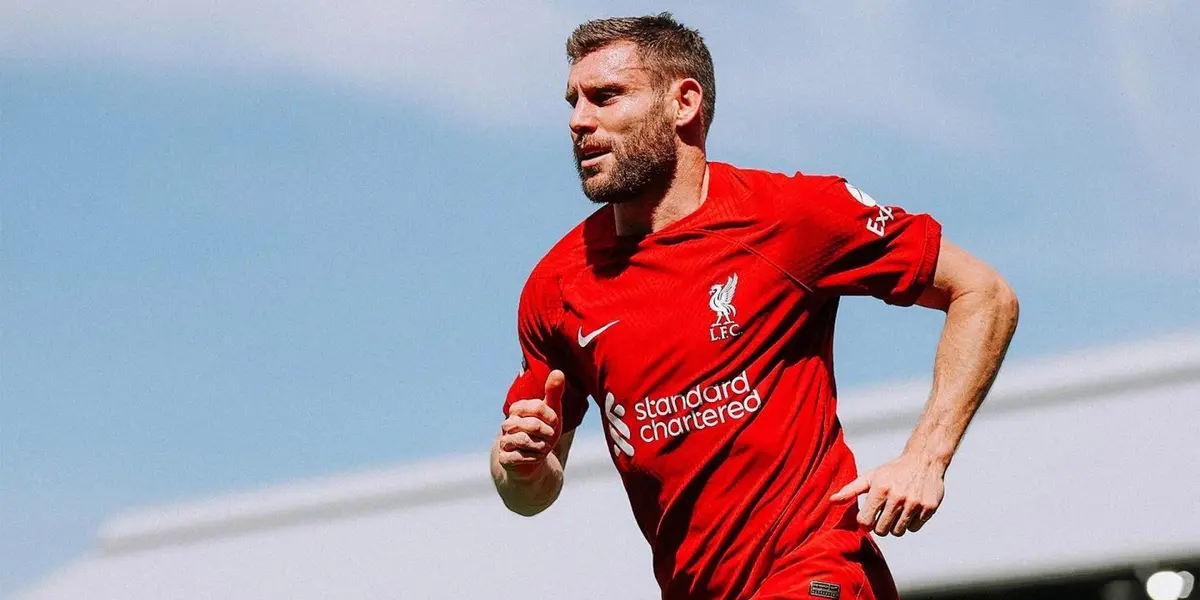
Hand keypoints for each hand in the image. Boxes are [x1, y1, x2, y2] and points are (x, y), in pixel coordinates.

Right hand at [496, 370, 564, 478]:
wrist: (534, 461)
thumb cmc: (543, 433)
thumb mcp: (552, 412)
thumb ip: (554, 392)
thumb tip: (558, 371)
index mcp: (518, 409)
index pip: (538, 407)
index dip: (551, 418)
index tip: (553, 424)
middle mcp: (507, 423)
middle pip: (533, 425)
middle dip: (548, 434)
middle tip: (549, 438)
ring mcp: (504, 441)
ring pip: (525, 440)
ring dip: (541, 447)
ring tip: (542, 447)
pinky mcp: (504, 458)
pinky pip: (520, 457)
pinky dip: (533, 458)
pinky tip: (535, 458)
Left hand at [829, 452, 945, 536]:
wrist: (924, 460)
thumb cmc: (892, 471)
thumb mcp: (870, 477)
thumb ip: (850, 490)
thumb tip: (832, 500)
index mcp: (880, 489)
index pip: (865, 521)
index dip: (864, 522)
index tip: (868, 516)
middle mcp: (897, 497)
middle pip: (882, 530)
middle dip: (879, 526)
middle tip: (883, 514)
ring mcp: (914, 503)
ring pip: (898, 532)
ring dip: (895, 525)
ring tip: (896, 511)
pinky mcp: (929, 508)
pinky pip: (913, 528)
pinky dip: (910, 523)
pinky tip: (910, 509)